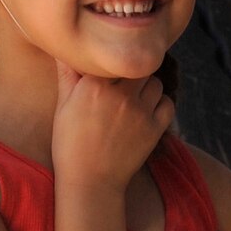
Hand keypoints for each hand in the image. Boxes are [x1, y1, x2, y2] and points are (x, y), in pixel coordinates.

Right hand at [51, 62, 172, 189]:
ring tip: (135, 98)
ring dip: (147, 87)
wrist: (90, 181)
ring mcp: (140, 111)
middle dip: (131, 73)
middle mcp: (120, 95)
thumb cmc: (70, 144)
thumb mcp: (63, 106)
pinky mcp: (155, 128)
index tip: (110, 71)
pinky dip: (161, 104)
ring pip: (155, 83)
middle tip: (124, 84)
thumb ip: (67, 74)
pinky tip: (148, 110)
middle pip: (137, 67)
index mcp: (94, 86)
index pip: (114, 57)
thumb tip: (65, 50)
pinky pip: (168, 103)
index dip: (113, 62)